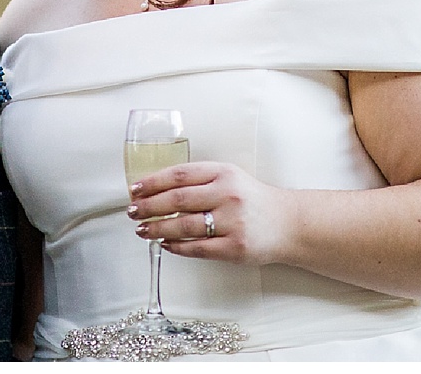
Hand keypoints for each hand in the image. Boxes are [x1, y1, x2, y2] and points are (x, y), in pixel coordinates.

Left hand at [128, 161, 296, 266]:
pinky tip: (165, 244)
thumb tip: (156, 190)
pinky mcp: (235, 247)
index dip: (152, 182)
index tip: (135, 189)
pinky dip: (176, 247)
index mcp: (224, 173)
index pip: (180, 175)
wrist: (288, 223)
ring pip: (184, 226)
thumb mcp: (230, 178)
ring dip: (157, 229)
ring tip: (143, 230)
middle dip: (149, 206)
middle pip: (177, 200)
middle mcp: (228, 195)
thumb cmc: (252, 200)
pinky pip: (197, 249)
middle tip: (132, 211)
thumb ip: (200, 180)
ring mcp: (232, 222)